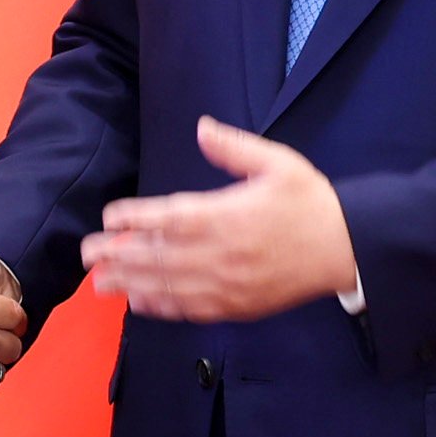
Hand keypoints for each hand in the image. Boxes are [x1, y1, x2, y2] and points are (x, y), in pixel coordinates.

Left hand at [81, 117, 354, 322]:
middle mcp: (223, 254)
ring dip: (131, 284)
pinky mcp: (239, 306)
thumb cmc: (311, 202)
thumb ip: (235, 148)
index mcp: (229, 216)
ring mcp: (230, 285)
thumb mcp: (278, 162)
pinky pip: (192, 309)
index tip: (109, 217)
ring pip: (170, 287)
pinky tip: (140, 302)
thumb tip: (201, 127)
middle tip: (87, 254)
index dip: (136, 219)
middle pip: (160, 257)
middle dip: (119, 255)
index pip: (171, 218)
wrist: (348, 249)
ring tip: (100, 282)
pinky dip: (162, 306)